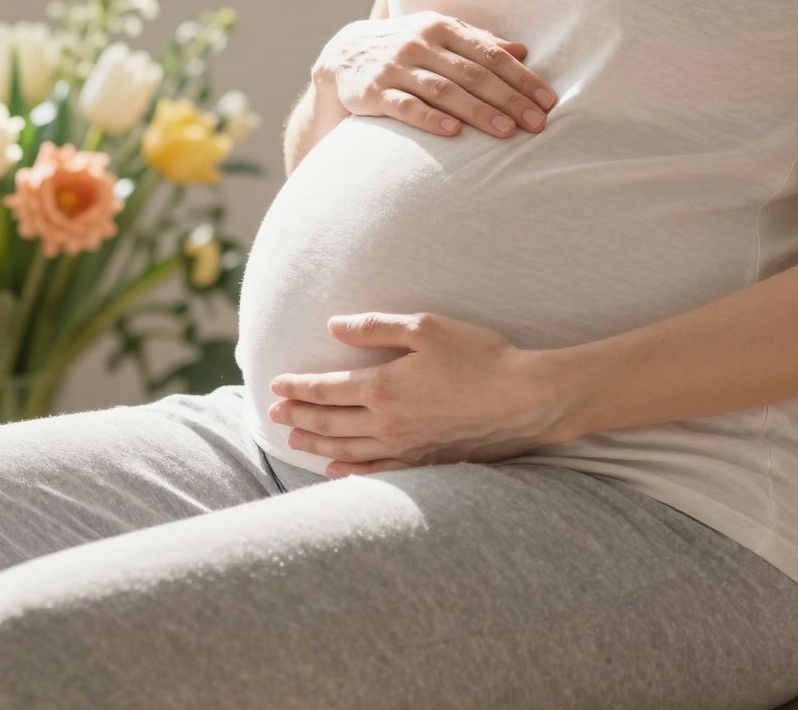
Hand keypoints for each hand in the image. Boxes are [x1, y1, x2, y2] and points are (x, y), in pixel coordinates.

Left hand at [267, 312, 574, 474]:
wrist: (524, 399)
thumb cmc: (479, 355)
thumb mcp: (426, 328)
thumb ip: (375, 328)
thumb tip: (333, 326)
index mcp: (383, 387)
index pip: (326, 389)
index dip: (298, 387)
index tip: (276, 385)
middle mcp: (387, 423)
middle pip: (329, 422)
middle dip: (298, 415)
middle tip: (273, 413)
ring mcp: (405, 447)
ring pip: (346, 449)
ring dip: (315, 443)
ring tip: (293, 439)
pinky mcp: (425, 462)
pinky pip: (376, 471)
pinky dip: (349, 471)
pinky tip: (335, 469)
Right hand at [314, 12, 557, 140]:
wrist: (342, 55)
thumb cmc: (405, 48)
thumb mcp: (439, 36)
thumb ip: (479, 42)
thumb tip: (523, 52)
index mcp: (441, 27)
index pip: (490, 53)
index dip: (521, 78)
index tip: (548, 101)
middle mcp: (419, 42)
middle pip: (472, 73)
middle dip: (509, 99)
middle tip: (537, 123)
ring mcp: (394, 67)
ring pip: (443, 90)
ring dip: (478, 111)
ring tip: (507, 131)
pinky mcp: (372, 91)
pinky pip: (404, 106)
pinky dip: (429, 118)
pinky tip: (453, 133)